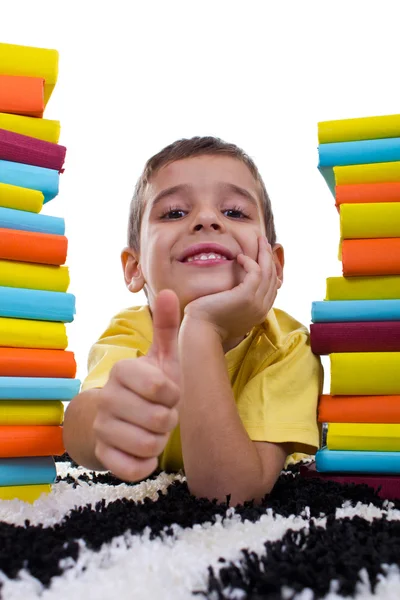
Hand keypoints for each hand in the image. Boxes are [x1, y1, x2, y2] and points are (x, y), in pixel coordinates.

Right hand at [93, 289, 180, 481]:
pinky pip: (132, 469)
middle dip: (169, 419)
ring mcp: (102, 428)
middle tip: (163, 412)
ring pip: (148, 445)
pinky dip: (146, 463)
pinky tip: (144, 450)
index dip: (174, 394)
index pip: (162, 388)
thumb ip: (166, 326)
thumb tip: (166, 290)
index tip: (169, 392)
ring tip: (154, 429)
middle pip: (159, 419)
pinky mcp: (103, 456)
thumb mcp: (162, 355)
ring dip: (160, 441)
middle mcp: (107, 398)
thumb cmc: (150, 384)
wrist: (122, 416)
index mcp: (123, 371)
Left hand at [183, 236, 280, 341]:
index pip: (272, 288)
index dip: (270, 270)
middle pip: (273, 278)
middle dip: (270, 258)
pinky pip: (256, 272)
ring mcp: (256, 303)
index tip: (263, 256)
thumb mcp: (226, 311)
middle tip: (264, 242)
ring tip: (259, 240)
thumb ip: (235, 302)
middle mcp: (261, 309)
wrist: (200, 331)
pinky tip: (239, 257)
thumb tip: (233, 292)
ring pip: (268, 272)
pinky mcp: (247, 296)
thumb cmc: (207, 322)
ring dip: (264, 253)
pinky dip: (250, 262)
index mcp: (258, 313)